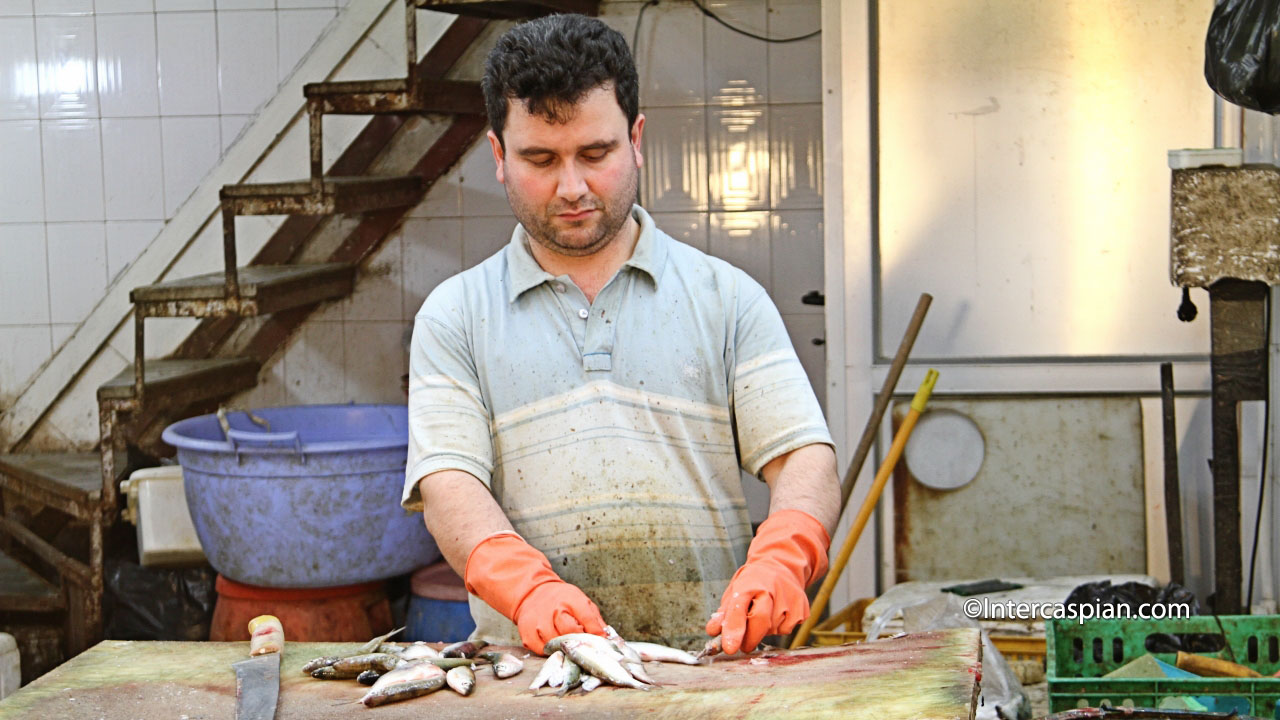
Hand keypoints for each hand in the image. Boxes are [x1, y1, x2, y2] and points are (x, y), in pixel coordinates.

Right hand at [464, 532, 605, 653]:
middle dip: (579, 642)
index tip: (600, 641)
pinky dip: (548, 651)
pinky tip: (552, 644)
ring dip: (562, 648)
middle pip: (569, 633)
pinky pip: (540, 649)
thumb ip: (595, 620)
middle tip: (582, 645)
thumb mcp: (581, 602)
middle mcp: (553, 609)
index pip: (587, 618)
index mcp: (571, 599)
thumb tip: (606, 638)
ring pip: (554, 644)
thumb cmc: (562, 600)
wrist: (533, 593)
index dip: (595, 633)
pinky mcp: (527, 632)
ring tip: (565, 644)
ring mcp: (538, 621)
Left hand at [705, 509, 829, 653]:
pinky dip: (779, 627)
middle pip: (760, 622)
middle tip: (742, 644)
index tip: (728, 648)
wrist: (782, 566)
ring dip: (764, 630)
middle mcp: (771, 589)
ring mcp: (790, 599)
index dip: (733, 630)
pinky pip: (787, 629)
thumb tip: (712, 632)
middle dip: (749, 638)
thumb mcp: (735, 592)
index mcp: (749, 584)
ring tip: (765, 612)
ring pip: (773, 629)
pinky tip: (778, 612)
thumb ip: (724, 613)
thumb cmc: (754, 583)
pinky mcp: (802, 609)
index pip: (738, 609)